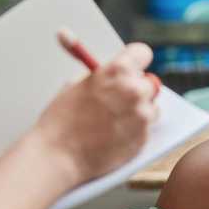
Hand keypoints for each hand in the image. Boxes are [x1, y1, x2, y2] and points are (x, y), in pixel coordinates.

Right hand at [33, 36, 157, 184]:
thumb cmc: (61, 121)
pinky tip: (113, 135)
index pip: (142, 53)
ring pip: (151, 107)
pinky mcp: (143, 137)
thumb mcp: (76, 85)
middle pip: (149, 82)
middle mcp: (135, 90)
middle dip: (137, 89)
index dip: (135, 61)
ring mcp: (142, 115)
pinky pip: (146, 129)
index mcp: (117, 71)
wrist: (58, 156)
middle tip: (122, 98)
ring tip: (114, 120)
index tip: (133, 67)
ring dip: (138, 111)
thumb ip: (100, 77)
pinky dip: (134, 131)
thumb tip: (114, 75)